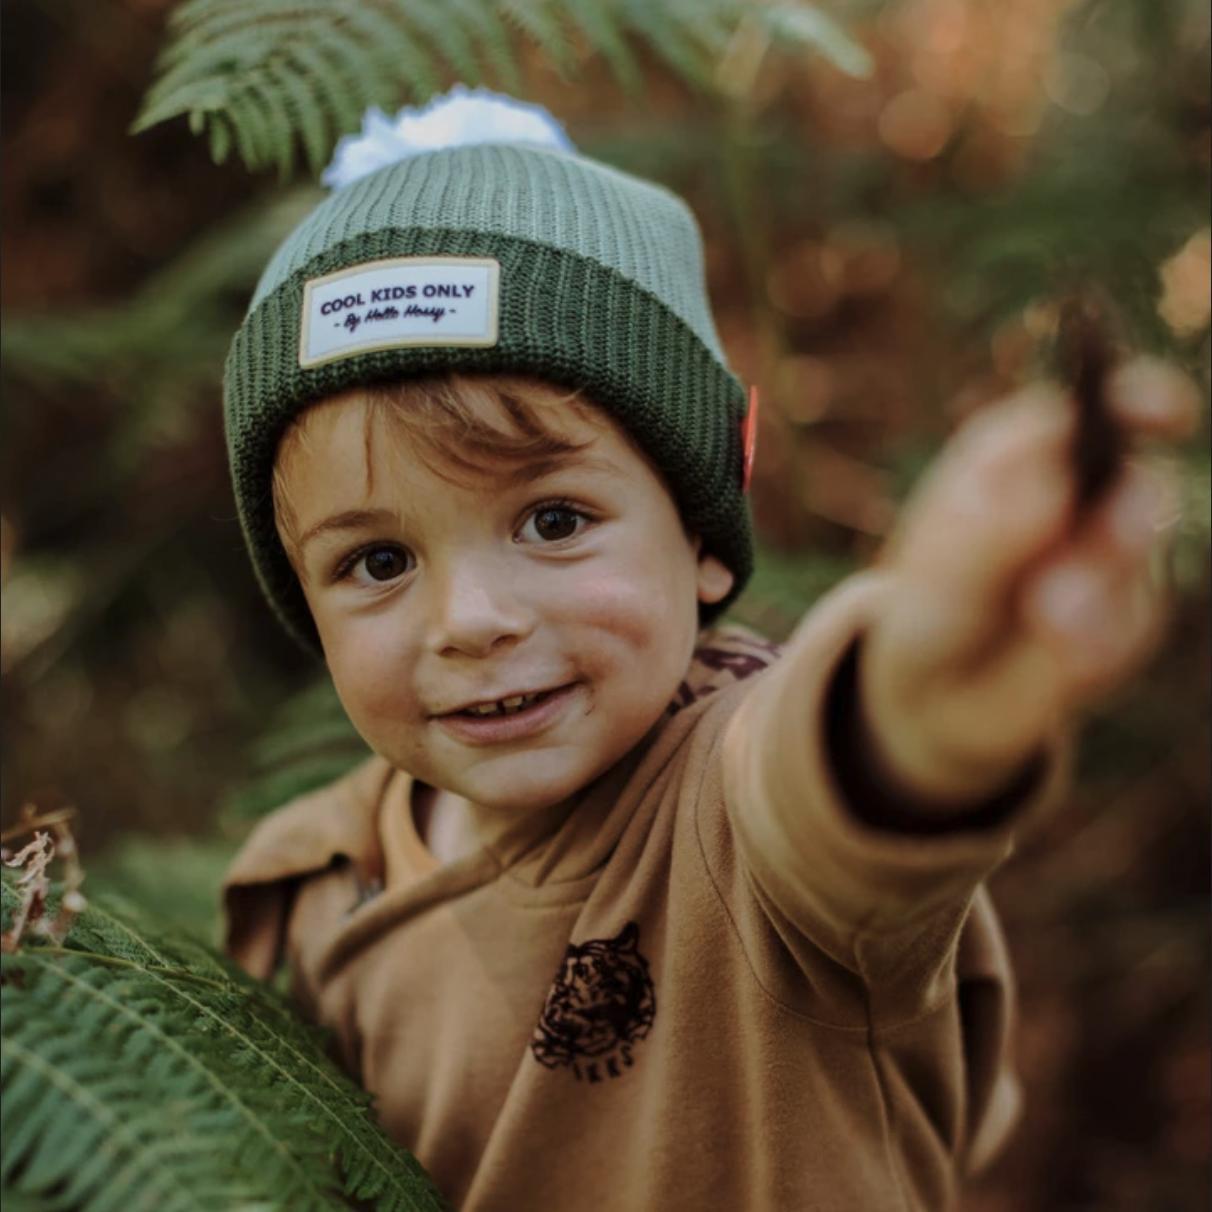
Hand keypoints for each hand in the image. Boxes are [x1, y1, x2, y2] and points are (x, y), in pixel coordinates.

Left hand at [860, 357, 1201, 806]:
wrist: (938, 697)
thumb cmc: (929, 612)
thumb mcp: (938, 577)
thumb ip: (988, 536)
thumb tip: (1049, 486)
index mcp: (1024, 458)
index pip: (1093, 406)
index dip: (1136, 399)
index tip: (1162, 414)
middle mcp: (1081, 497)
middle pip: (1134, 484)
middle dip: (1119, 525)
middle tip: (1072, 566)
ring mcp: (1112, 557)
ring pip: (1137, 561)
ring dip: (1092, 596)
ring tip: (1043, 619)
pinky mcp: (1130, 620)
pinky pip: (1132, 628)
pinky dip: (1093, 648)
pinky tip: (1052, 661)